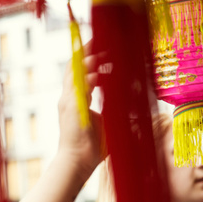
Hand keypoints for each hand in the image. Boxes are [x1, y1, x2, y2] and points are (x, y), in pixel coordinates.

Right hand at [56, 43, 104, 180]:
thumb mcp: (108, 122)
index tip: (103, 45)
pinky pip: (77, 87)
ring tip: (102, 49)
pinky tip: (99, 71)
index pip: (80, 71)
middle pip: (74, 65)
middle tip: (102, 38)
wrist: (76, 163)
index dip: (90, 56)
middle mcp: (68, 97)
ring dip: (88, 60)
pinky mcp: (69, 109)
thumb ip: (117, 109)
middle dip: (87, 50)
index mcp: (76, 99)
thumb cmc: (92, 148)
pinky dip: (87, 77)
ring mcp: (67, 102)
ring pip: (74, 72)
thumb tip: (135, 102)